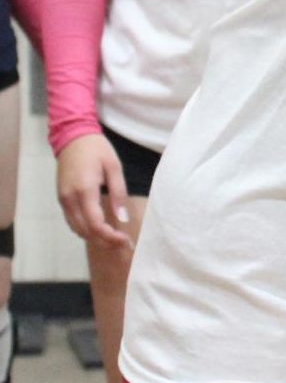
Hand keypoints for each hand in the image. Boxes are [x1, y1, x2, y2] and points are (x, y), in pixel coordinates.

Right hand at [56, 133, 131, 248]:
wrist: (72, 138)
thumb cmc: (97, 150)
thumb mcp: (114, 167)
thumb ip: (118, 193)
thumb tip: (122, 218)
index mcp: (85, 190)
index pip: (95, 224)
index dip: (110, 237)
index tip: (126, 241)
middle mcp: (70, 198)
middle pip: (85, 231)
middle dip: (105, 241)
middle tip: (124, 244)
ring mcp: (63, 200)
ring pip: (76, 229)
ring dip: (94, 238)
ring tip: (114, 240)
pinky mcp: (61, 199)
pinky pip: (72, 221)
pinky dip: (85, 230)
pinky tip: (100, 229)